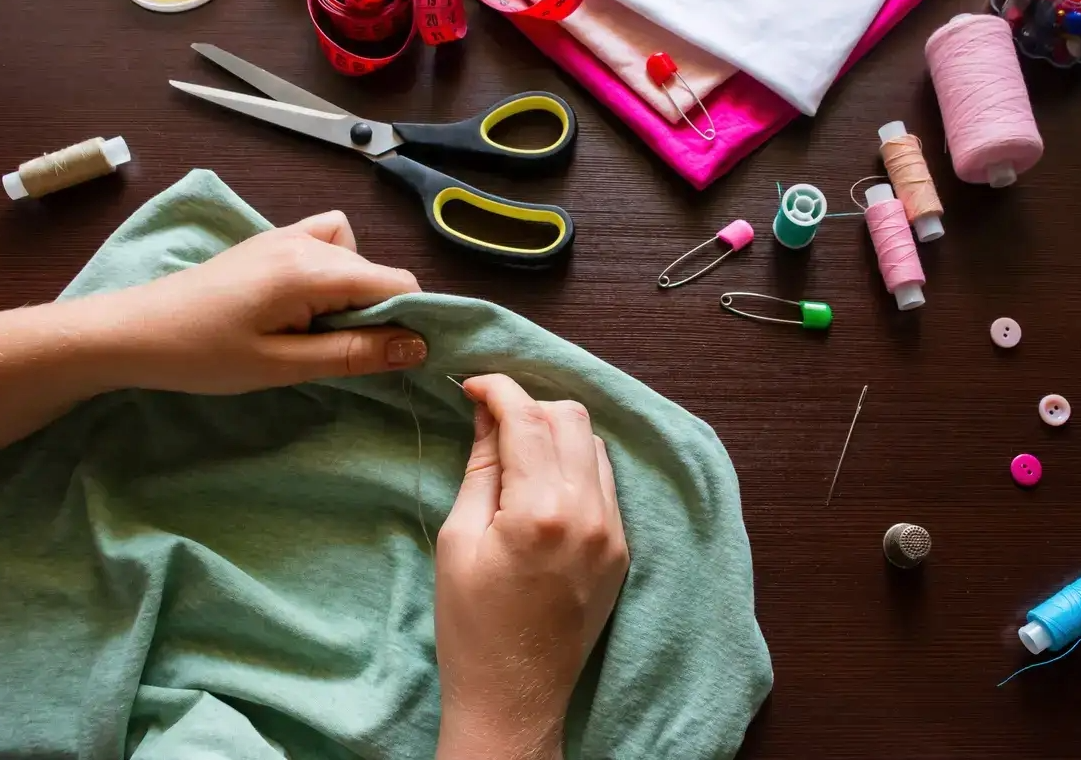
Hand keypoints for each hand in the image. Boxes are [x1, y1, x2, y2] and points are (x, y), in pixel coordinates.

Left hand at [98, 210, 426, 393]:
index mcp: (311, 269)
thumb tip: (418, 347)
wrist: (134, 331)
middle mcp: (305, 241)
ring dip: (355, 291)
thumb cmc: (203, 355)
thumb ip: (354, 353)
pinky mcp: (271, 240)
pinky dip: (334, 265)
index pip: (396, 282)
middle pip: (377, 272)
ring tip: (321, 327)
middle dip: (383, 312)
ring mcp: (286, 235)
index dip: (413, 319)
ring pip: (355, 257)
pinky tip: (308, 297)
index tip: (403, 358)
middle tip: (348, 356)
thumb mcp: (283, 366)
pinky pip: (327, 240)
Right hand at [434, 375, 629, 759]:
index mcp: (541, 511)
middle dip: (529, 405)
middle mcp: (589, 514)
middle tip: (492, 420)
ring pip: (594, 445)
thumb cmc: (470, 625)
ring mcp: (613, 533)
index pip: (527, 419)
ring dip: (556, 433)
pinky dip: (576, 466)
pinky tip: (543, 483)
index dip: (498, 389)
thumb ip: (482, 468)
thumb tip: (488, 413)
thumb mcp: (458, 539)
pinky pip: (605, 483)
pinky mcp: (622, 550)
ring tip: (516, 452)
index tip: (472, 384)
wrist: (514, 696)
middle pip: (571, 419)